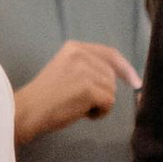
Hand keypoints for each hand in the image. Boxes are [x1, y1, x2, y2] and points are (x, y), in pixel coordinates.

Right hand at [13, 42, 140, 145]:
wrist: (28, 111)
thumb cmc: (45, 97)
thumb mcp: (66, 70)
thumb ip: (87, 67)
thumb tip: (117, 77)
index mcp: (75, 47)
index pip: (110, 54)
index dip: (125, 68)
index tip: (135, 81)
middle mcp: (81, 54)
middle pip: (112, 75)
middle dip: (103, 92)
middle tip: (81, 101)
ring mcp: (85, 71)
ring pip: (112, 90)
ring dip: (100, 103)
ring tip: (78, 106)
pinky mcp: (88, 88)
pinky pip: (109, 103)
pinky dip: (100, 113)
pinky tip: (82, 114)